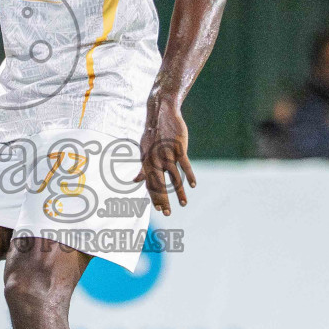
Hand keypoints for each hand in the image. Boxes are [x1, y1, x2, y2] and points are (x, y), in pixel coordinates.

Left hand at [137, 97, 195, 215]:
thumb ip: (142, 168)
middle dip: (163, 200)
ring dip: (178, 193)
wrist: (161, 115)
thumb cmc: (152, 135)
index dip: (154, 197)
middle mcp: (156, 161)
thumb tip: (135, 180)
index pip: (149, 184)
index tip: (159, 209)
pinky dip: (189, 176)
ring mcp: (167, 155)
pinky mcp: (178, 149)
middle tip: (167, 213)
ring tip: (183, 204)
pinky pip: (184, 165)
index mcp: (147, 162)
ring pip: (173, 178)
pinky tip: (193, 185)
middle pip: (159, 185)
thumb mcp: (144, 151)